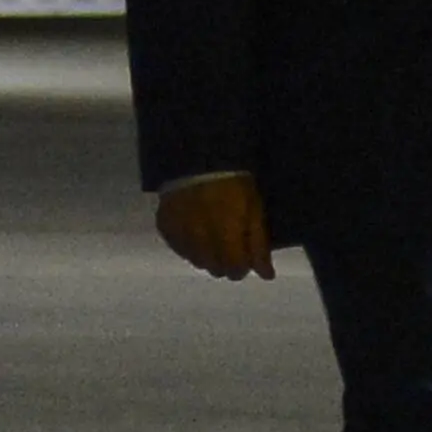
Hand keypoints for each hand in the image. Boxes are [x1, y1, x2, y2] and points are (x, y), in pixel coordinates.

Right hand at [155, 172, 274, 278]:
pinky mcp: (164, 226)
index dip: (243, 267)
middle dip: (226, 263)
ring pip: (196, 261)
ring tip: (213, 237)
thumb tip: (266, 276)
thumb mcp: (254, 208)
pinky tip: (196, 231)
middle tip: (231, 246)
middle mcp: (200, 239)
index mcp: (225, 234)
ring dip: (207, 256)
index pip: (234, 269)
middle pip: (214, 269)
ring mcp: (179, 233)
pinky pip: (178, 248)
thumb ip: (258, 244)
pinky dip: (189, 245)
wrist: (197, 155)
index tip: (246, 258)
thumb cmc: (233, 181)